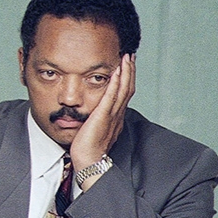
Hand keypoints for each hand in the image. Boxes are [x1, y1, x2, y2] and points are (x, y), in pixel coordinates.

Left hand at [70, 53, 135, 177]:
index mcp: (115, 117)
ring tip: (125, 57)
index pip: (124, 93)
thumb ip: (96, 118)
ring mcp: (112, 115)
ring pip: (123, 90)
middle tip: (129, 55)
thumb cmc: (88, 148)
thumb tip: (92, 112)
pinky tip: (116, 71)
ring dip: (125, 72)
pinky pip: (111, 97)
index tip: (126, 65)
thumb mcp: (94, 128)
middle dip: (129, 71)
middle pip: (127, 88)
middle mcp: (117, 114)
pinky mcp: (104, 117)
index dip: (126, 78)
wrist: (89, 161)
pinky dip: (115, 83)